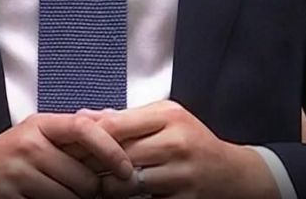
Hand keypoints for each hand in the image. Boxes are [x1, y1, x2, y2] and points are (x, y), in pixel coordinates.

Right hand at [0, 112, 133, 198]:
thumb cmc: (5, 160)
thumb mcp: (34, 137)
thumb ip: (69, 132)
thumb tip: (112, 118)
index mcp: (39, 124)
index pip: (86, 129)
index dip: (111, 150)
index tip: (125, 170)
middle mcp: (29, 144)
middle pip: (84, 176)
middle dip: (91, 191)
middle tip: (84, 192)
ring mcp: (19, 171)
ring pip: (72, 197)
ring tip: (57, 195)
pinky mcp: (10, 194)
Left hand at [93, 101, 279, 198]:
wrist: (232, 173)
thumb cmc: (192, 141)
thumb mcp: (164, 118)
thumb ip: (125, 117)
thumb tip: (83, 115)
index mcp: (169, 116)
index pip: (116, 126)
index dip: (89, 138)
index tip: (73, 145)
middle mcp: (177, 143)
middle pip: (119, 156)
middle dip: (95, 165)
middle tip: (79, 169)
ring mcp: (183, 174)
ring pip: (128, 184)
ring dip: (109, 187)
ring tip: (100, 184)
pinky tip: (125, 196)